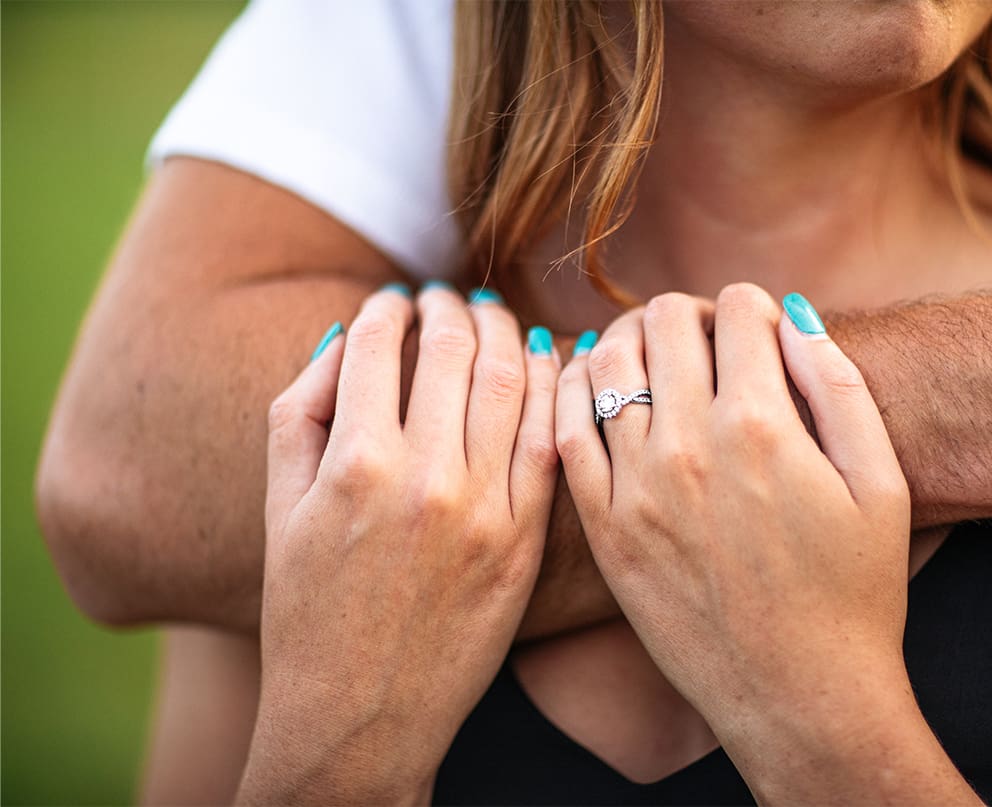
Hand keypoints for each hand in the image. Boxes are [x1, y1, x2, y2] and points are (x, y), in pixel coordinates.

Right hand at [237, 284, 559, 804]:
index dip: (386, 308)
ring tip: (487, 315)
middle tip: (443, 298)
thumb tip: (348, 334)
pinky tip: (538, 358)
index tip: (392, 301)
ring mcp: (486, 509)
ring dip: (500, 331)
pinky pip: (549, 436)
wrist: (361, 712)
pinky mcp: (525, 537)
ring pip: (510, 380)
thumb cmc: (306, 609)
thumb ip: (301, 410)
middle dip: (446, 308)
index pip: (378, 345)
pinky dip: (549, 384)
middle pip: (452, 351)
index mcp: (354, 466)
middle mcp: (426, 480)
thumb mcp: (278, 506)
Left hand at [556, 286, 970, 801]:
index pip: (738, 308)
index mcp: (764, 426)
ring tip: (656, 356)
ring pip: (608, 360)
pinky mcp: (604, 527)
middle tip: (708, 342)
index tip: (759, 333)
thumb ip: (839, 386)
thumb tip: (794, 313)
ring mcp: (637, 488)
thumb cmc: (854, 594)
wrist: (800, 697)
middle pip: (667, 320)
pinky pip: (565, 427)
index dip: (754, 307)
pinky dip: (574, 386)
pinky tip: (597, 382)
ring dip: (633, 339)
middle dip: (692, 313)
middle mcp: (690, 447)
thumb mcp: (881, 484)